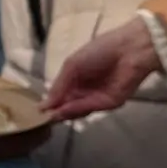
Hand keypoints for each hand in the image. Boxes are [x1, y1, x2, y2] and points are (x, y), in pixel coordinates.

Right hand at [45, 18, 161, 119]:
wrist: (129, 50)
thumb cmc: (98, 51)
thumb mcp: (72, 65)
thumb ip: (58, 86)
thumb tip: (43, 106)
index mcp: (75, 78)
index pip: (59, 95)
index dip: (49, 103)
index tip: (37, 111)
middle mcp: (84, 90)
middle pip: (66, 105)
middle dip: (55, 111)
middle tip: (42, 117)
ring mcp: (96, 98)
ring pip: (76, 110)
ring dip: (63, 113)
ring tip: (50, 115)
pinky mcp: (108, 104)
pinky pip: (88, 109)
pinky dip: (75, 111)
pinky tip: (63, 111)